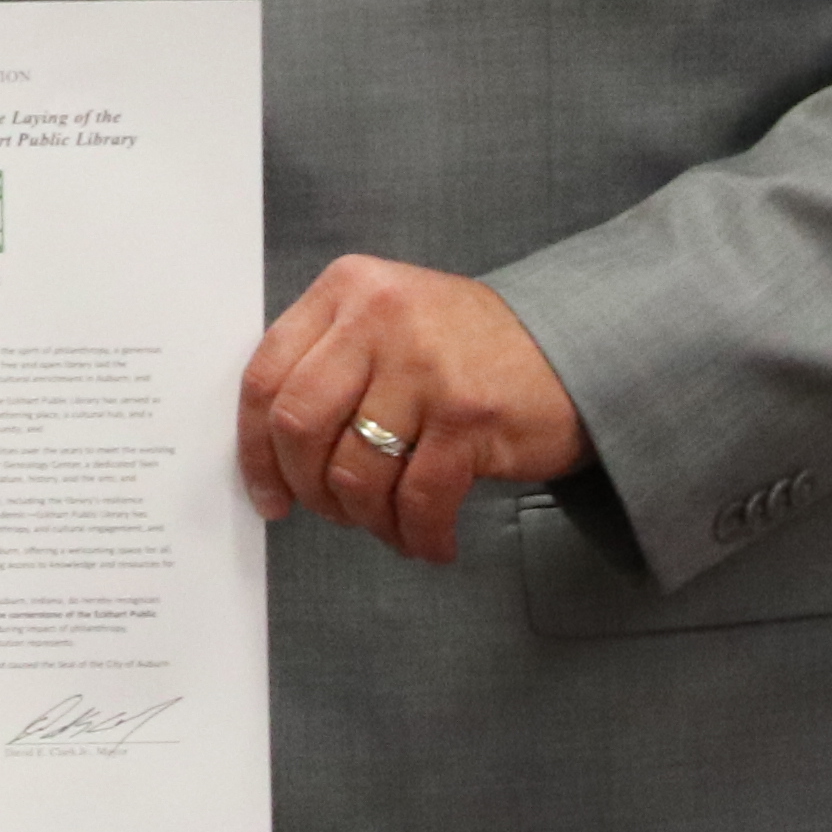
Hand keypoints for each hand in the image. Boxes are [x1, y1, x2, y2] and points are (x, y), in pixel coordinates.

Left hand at [238, 256, 588, 564]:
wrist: (577, 346)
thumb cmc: (468, 348)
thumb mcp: (388, 323)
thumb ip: (328, 363)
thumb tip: (267, 453)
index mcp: (347, 289)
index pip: (264, 375)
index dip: (254, 449)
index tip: (267, 493)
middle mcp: (379, 315)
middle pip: (298, 426)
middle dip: (307, 488)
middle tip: (331, 512)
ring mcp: (424, 363)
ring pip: (354, 472)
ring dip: (367, 519)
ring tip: (389, 525)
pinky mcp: (468, 413)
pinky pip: (419, 499)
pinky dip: (419, 535)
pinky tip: (430, 542)